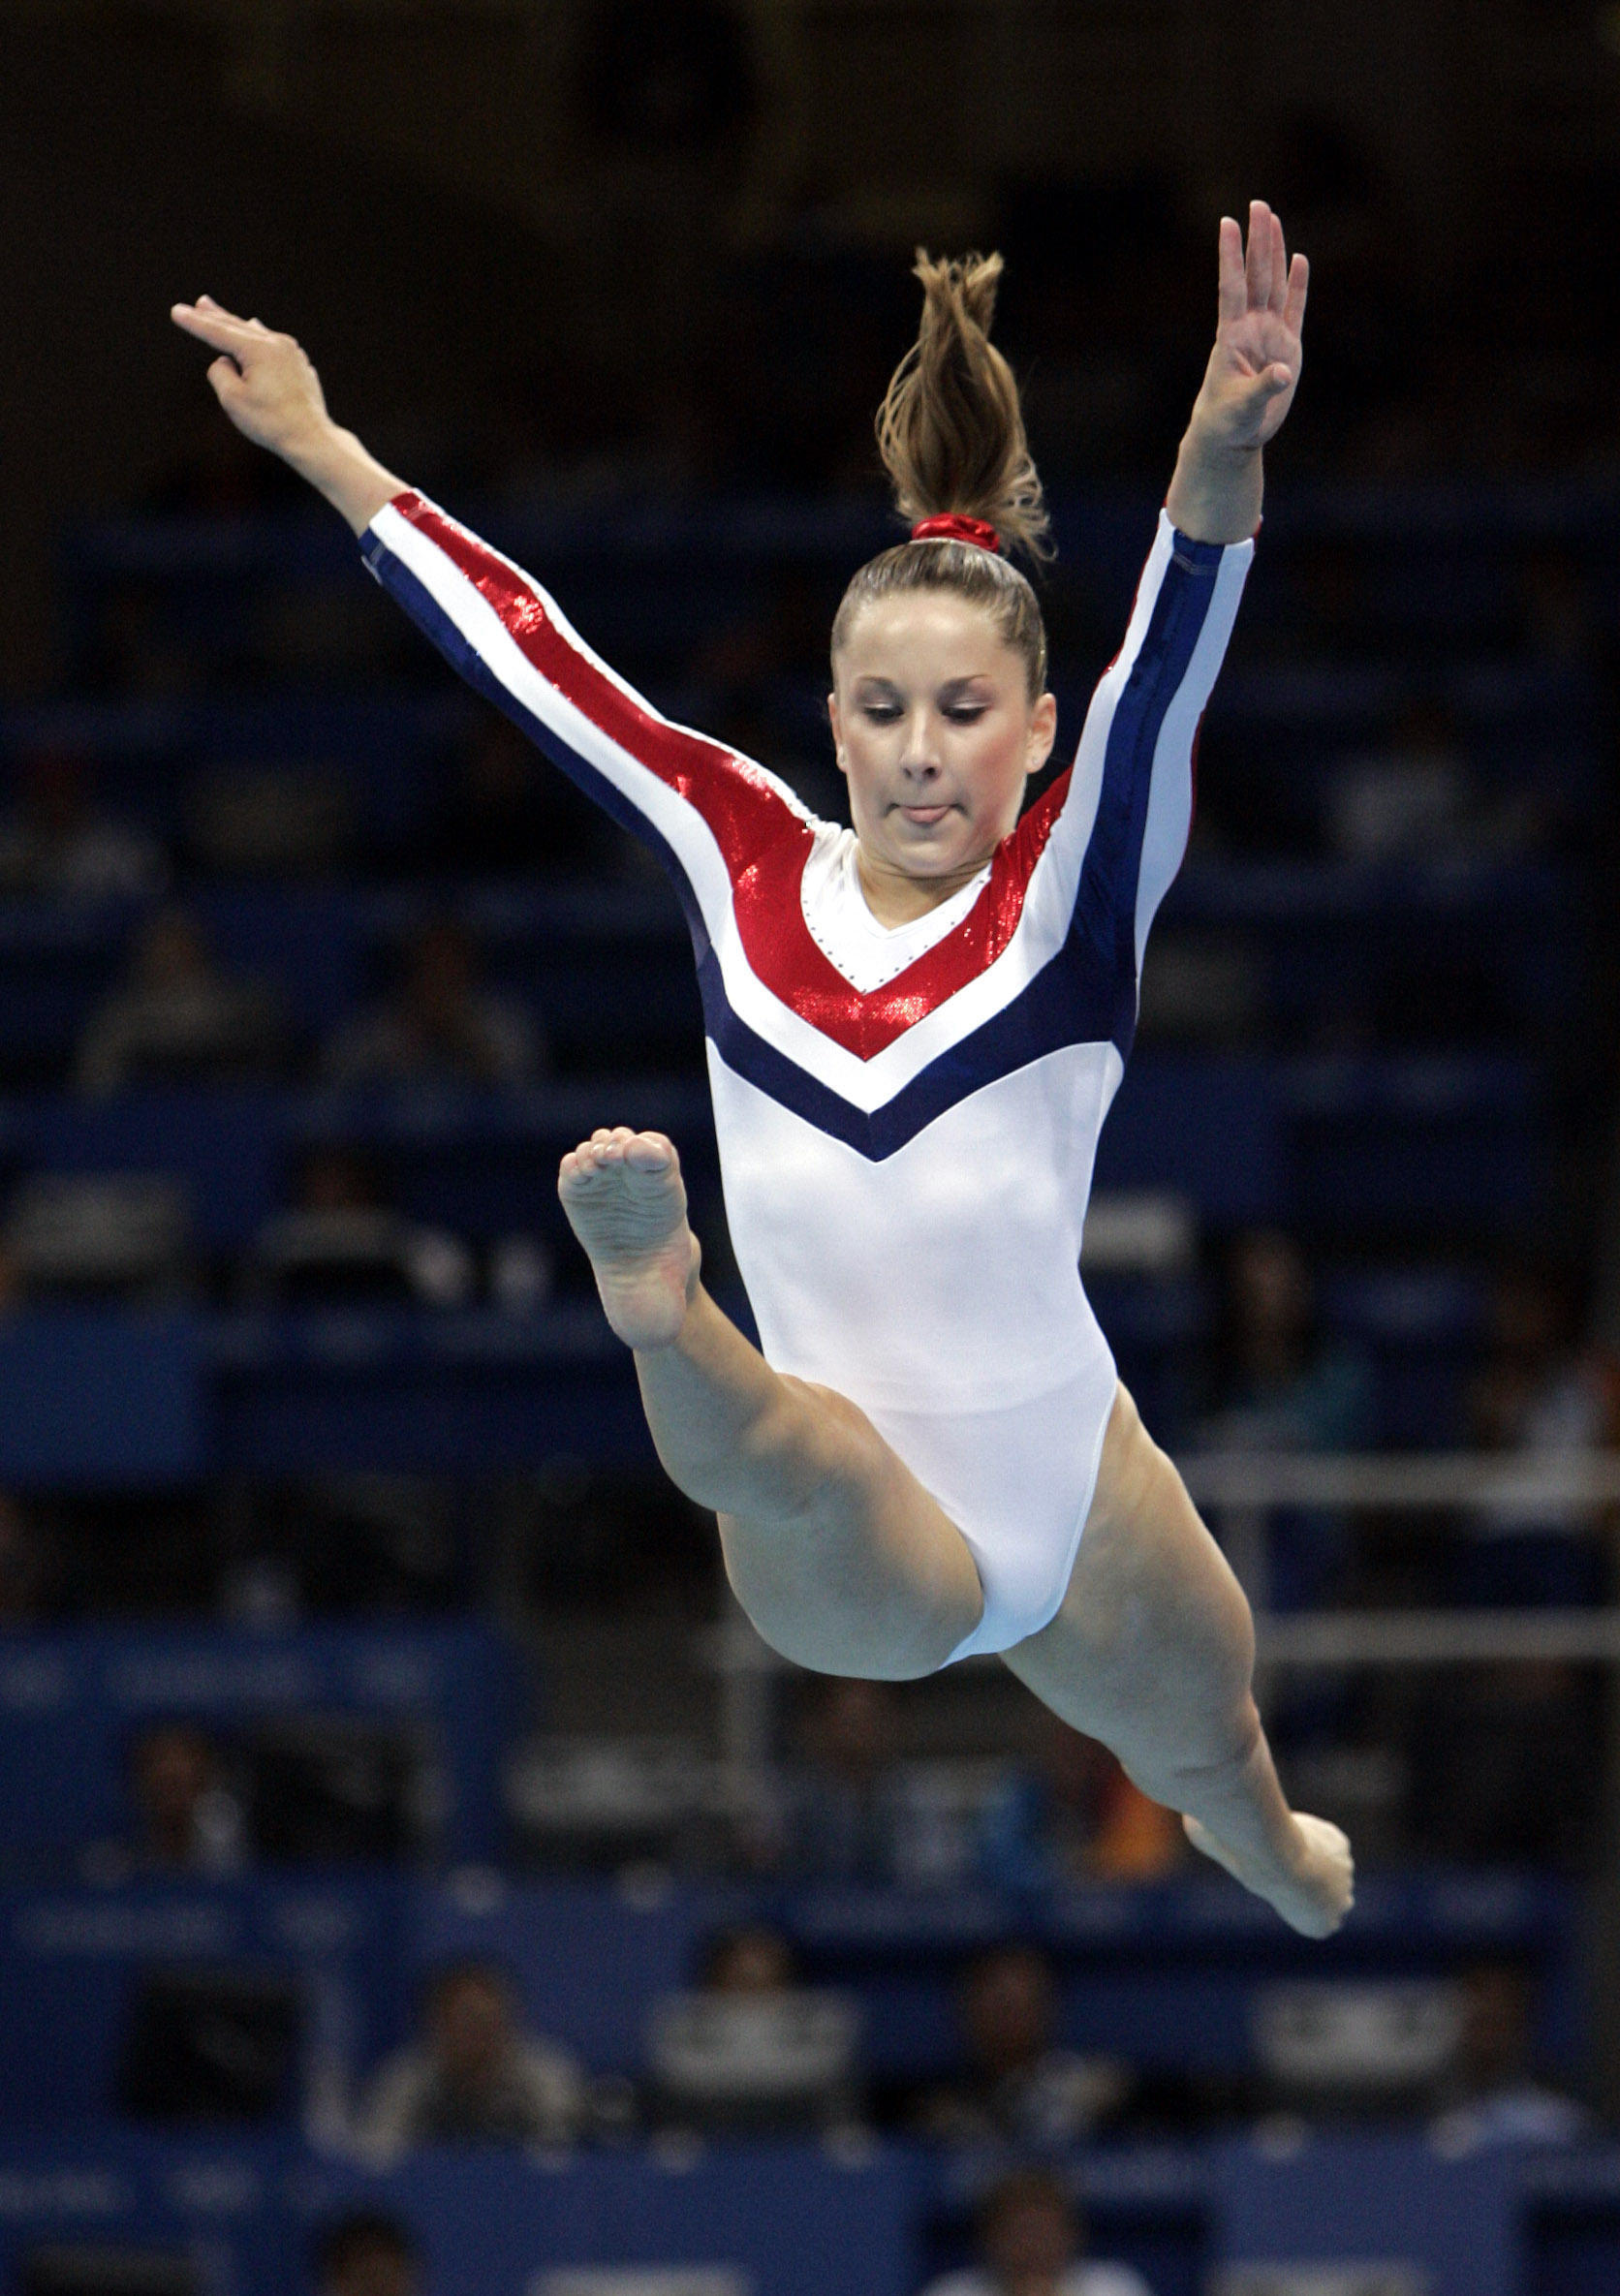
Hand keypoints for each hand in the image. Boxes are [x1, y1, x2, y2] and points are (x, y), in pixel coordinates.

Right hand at [170, 296, 333, 465]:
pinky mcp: (300, 365)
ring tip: (223, 317)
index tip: (176, 311)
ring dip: (238, 326)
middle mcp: (277, 344)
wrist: (312, 439)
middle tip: (200, 303)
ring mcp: (292, 353)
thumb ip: (220, 373)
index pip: (217, 332)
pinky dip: (259, 339)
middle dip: (215, 315)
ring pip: (258, 334)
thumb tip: (225, 361)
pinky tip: (257, 333)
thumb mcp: (232, 399)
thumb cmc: (270, 423)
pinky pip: (274, 346)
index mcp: (257, 349)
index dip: (194, 323)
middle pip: (238, 326)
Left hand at [1189, 199, 1308, 454]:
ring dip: (1274, 253)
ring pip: (1273, 285)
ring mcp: (1269, 335)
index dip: (1230, 257)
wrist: (1233, 436)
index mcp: (1232, 337)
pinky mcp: (1286, 347)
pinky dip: (1297, 285)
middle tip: (1258, 204)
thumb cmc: (1227, 423)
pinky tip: (1298, 260)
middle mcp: (1250, 328)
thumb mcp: (1242, 408)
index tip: (1227, 223)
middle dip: (1258, 241)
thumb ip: (1262, 389)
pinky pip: (1294, 309)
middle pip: (1256, 276)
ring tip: (1273, 220)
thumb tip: (1282, 373)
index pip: (1232, 288)